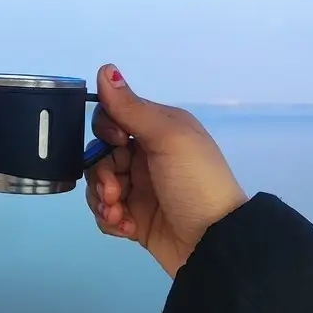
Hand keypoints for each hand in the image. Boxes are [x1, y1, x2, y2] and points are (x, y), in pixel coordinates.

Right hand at [85, 64, 248, 277]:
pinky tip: (126, 228)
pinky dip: (109, 220)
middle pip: (100, 153)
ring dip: (102, 199)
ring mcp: (139, 188)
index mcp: (158, 130)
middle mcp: (146, 155)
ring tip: (120, 215)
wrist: (215, 245)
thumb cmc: (195, 182)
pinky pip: (104, 211)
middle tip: (115, 191)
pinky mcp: (134, 218)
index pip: (113, 117)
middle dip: (101, 173)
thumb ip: (131, 107)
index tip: (117, 142)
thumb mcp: (168, 138)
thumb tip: (105, 68)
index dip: (106, 130)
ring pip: (97, 184)